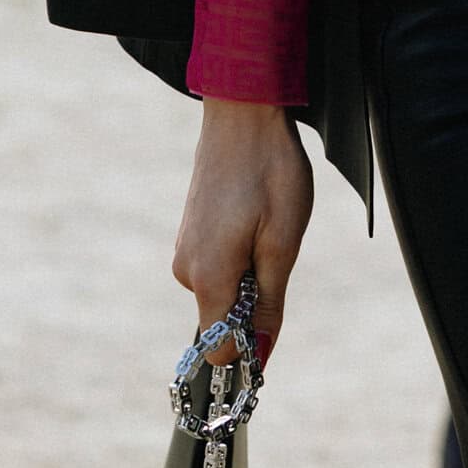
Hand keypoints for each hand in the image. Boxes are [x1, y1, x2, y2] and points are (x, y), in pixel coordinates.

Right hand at [172, 98, 313, 365]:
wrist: (243, 109)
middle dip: (257, 299)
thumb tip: (258, 359)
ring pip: (225, 288)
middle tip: (277, 248)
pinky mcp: (190, 232)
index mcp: (207, 279)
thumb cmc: (270, 171)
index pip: (220, 351)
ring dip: (251, 270)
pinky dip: (241, 251)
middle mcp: (186, 271)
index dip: (250, 346)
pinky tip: (254, 212)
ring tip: (266, 221)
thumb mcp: (282, 242)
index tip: (273, 317)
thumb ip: (268, 305)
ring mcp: (185, 249)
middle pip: (225, 318)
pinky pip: (219, 264)